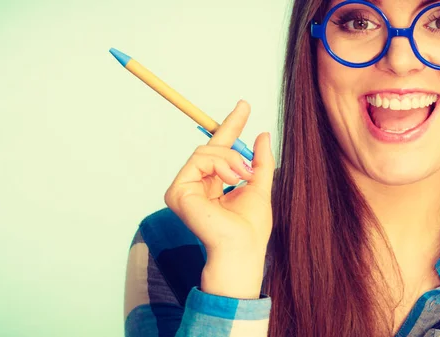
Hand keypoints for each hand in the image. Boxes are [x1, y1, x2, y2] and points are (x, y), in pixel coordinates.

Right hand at [164, 100, 274, 298]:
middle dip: (232, 148)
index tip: (245, 105)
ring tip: (241, 177)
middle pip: (210, 146)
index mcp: (213, 184)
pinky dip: (219, 164)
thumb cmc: (251, 227)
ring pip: (205, 150)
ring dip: (229, 159)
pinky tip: (229, 180)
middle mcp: (195, 185)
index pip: (219, 149)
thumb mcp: (259, 185)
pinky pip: (198, 159)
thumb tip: (262, 134)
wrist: (242, 247)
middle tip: (248, 169)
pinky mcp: (176, 191)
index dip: (231, 126)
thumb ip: (260, 161)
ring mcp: (184, 188)